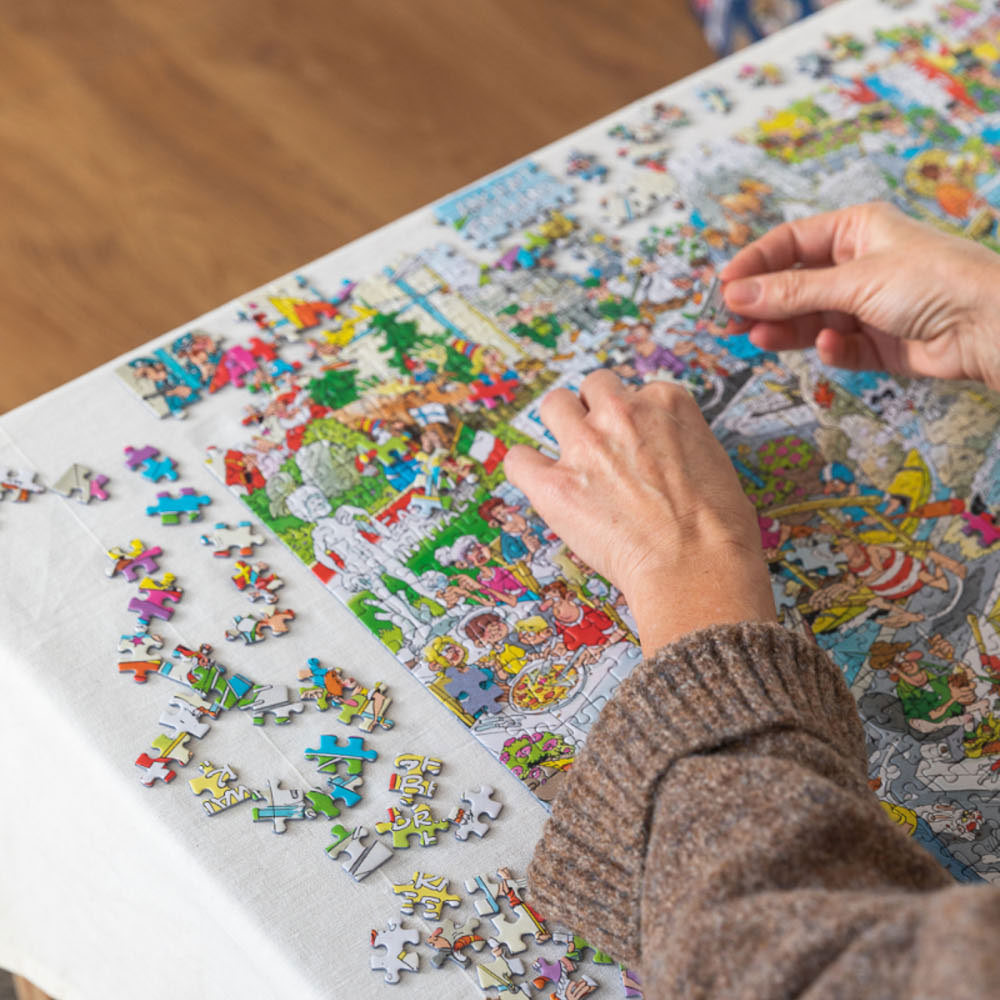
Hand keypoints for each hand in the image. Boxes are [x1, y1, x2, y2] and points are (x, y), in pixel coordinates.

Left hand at [503, 370, 775, 655]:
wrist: (698, 567)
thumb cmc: (720, 528)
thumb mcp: (715, 462)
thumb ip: (681, 443)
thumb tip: (666, 456)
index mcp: (666, 402)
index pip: (637, 392)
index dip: (635, 422)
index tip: (638, 447)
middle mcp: (622, 412)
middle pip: (593, 387)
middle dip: (595, 411)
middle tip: (602, 446)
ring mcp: (585, 445)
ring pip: (553, 406)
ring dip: (560, 427)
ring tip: (570, 459)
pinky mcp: (554, 484)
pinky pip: (519, 460)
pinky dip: (526, 469)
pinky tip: (541, 484)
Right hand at [720, 202, 999, 389]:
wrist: (990, 326)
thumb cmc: (934, 281)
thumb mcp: (852, 280)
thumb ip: (790, 292)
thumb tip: (735, 295)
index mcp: (856, 230)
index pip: (790, 242)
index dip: (755, 263)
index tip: (724, 287)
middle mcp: (859, 265)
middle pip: (795, 284)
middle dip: (763, 303)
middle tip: (730, 322)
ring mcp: (867, 305)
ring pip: (810, 318)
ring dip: (785, 329)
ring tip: (758, 339)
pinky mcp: (878, 343)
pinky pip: (838, 346)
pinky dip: (828, 349)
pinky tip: (827, 346)